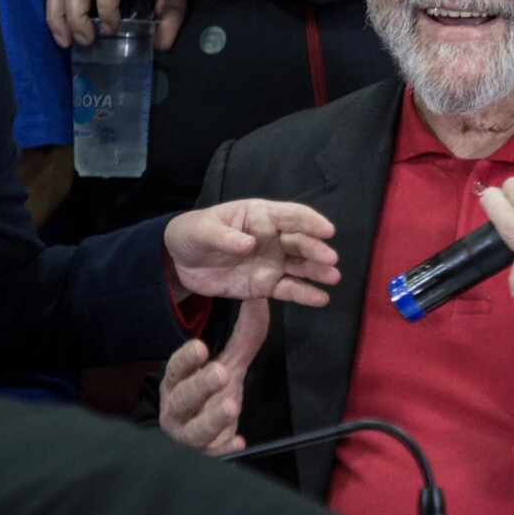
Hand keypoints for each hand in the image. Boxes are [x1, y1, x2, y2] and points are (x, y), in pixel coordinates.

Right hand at [158, 295, 270, 453]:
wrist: (199, 433)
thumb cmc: (210, 393)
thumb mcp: (229, 362)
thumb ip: (244, 336)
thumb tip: (259, 300)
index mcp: (176, 382)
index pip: (176, 368)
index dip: (186, 359)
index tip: (201, 347)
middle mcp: (176, 408)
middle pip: (182, 398)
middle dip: (199, 386)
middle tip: (220, 373)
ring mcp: (188, 433)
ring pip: (194, 430)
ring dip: (212, 418)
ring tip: (231, 406)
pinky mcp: (204, 453)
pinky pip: (211, 454)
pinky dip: (224, 448)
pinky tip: (238, 441)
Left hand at [162, 199, 340, 305]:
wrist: (180, 263)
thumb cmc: (193, 234)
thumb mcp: (202, 230)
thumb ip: (224, 237)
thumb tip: (248, 244)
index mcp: (260, 216)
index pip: (290, 215)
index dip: (310, 221)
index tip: (327, 230)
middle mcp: (273, 238)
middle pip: (300, 241)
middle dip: (316, 249)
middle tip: (330, 259)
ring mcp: (272, 262)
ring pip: (300, 266)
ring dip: (318, 271)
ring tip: (332, 277)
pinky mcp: (266, 285)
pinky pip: (289, 289)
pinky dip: (305, 294)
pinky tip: (321, 299)